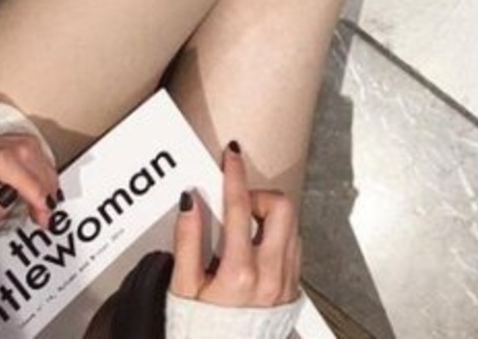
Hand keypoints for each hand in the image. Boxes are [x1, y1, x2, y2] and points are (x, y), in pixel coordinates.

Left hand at [0, 131, 60, 234]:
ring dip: (44, 172)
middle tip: (47, 211)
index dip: (31, 183)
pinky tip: (40, 185)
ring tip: (45, 202)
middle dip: (43, 180)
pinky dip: (37, 166)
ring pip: (26, 143)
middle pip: (21, 148)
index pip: (5, 161)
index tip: (44, 209)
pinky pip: (22, 146)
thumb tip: (13, 198)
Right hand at [171, 144, 301, 309]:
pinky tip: (257, 247)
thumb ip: (187, 241)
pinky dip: (278, 236)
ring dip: (269, 216)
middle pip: (281, 208)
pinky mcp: (294, 288)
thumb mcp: (183, 288)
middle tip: (240, 203)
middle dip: (260, 195)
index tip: (231, 155)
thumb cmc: (200, 327)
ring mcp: (286, 283)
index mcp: (240, 274)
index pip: (240, 208)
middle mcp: (270, 276)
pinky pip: (294, 246)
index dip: (234, 175)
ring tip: (245, 227)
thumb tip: (189, 200)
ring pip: (291, 225)